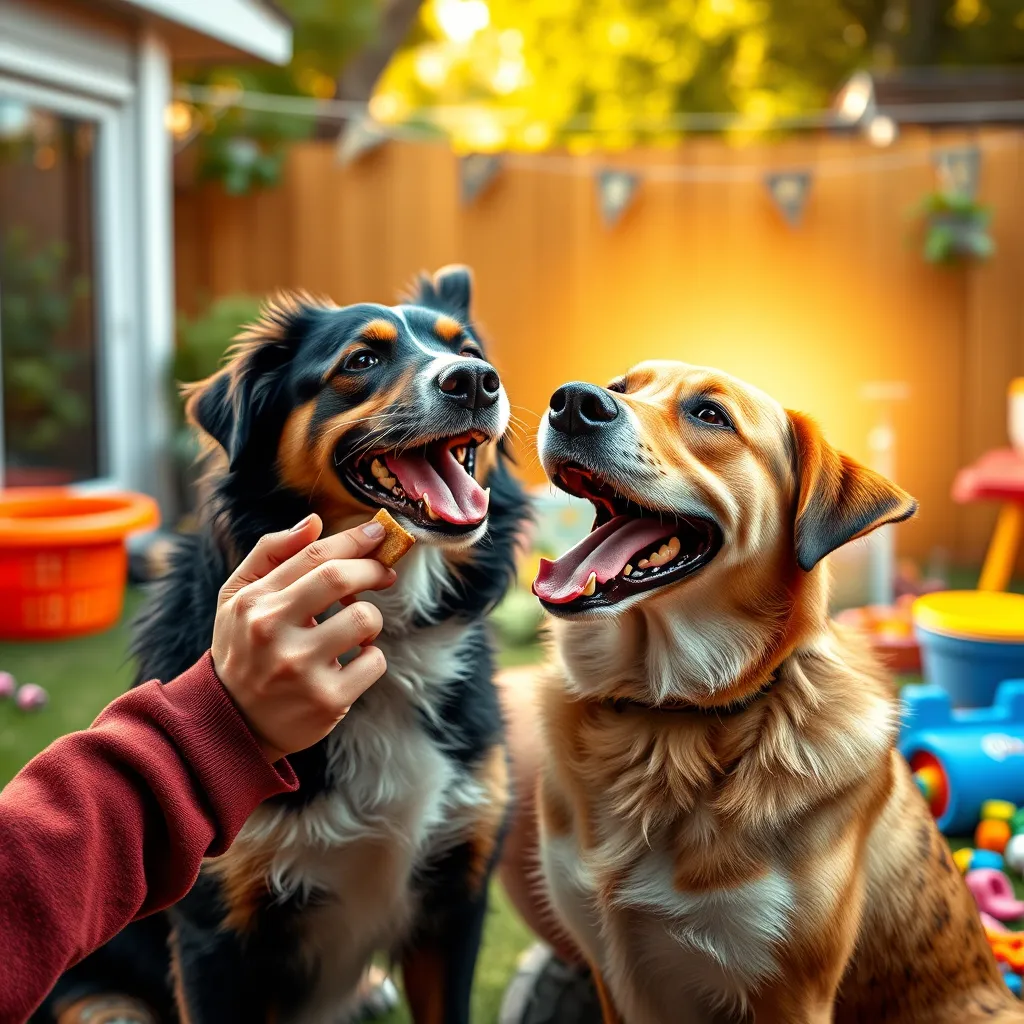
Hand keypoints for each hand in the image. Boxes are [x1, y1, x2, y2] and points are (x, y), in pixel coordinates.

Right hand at [211, 514, 395, 761]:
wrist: (232, 723)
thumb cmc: (243, 648)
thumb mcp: (238, 597)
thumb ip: (271, 554)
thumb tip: (314, 522)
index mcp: (254, 602)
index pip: (313, 556)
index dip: (353, 539)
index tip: (378, 532)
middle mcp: (273, 632)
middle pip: (339, 579)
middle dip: (373, 568)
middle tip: (385, 572)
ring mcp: (300, 668)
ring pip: (364, 619)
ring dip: (371, 618)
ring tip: (358, 628)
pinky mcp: (327, 700)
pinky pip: (374, 661)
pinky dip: (372, 657)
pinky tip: (352, 662)